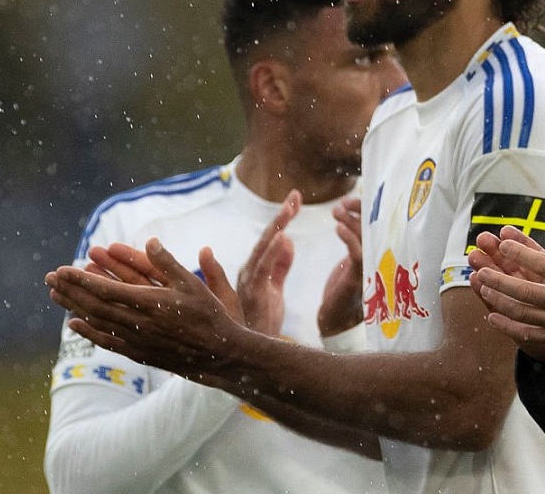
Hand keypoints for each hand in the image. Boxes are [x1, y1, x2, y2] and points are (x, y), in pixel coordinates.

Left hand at [45, 238, 246, 379]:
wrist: (219, 355)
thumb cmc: (211, 316)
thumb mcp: (194, 284)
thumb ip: (169, 263)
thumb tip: (150, 241)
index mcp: (149, 303)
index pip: (104, 289)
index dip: (80, 279)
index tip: (62, 269)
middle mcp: (137, 323)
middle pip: (93, 305)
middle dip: (69, 290)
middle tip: (49, 277)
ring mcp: (135, 340)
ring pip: (96, 322)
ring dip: (73, 307)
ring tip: (55, 295)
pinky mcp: (138, 352)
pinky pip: (106, 341)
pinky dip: (87, 331)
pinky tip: (74, 324)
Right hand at [236, 191, 299, 335]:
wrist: (254, 349)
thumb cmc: (262, 320)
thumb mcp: (275, 289)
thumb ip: (281, 265)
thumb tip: (288, 240)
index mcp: (255, 268)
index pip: (270, 238)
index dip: (282, 218)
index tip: (295, 199)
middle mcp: (249, 270)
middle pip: (267, 237)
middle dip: (281, 215)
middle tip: (295, 195)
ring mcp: (250, 281)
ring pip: (265, 248)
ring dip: (277, 226)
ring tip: (290, 207)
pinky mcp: (255, 293)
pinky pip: (264, 268)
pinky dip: (273, 251)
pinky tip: (283, 236)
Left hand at [318, 196, 363, 336]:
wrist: (337, 316)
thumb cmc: (344, 287)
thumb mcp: (352, 259)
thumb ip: (357, 241)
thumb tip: (352, 217)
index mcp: (377, 251)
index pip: (377, 224)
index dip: (366, 210)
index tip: (351, 201)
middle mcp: (378, 257)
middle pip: (375, 226)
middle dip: (360, 211)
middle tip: (343, 204)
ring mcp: (371, 265)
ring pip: (366, 236)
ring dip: (350, 220)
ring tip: (336, 211)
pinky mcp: (359, 275)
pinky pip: (357, 252)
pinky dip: (348, 237)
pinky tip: (337, 228)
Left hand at [468, 216, 544, 367]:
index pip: (542, 263)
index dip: (520, 252)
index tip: (503, 242)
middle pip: (524, 290)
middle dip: (499, 279)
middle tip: (481, 268)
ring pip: (522, 312)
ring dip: (500, 300)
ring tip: (483, 288)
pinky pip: (529, 334)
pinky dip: (509, 328)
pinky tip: (493, 318)